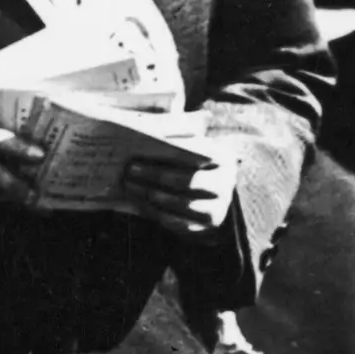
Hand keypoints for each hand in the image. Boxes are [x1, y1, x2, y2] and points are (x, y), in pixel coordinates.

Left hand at [120, 147, 238, 235]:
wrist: (205, 195)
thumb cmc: (188, 163)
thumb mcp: (186, 145)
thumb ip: (175, 136)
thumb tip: (156, 127)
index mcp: (223, 159)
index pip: (195, 155)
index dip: (167, 154)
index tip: (141, 151)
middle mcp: (225, 184)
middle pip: (189, 181)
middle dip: (156, 175)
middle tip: (130, 169)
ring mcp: (218, 207)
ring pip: (184, 204)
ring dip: (152, 195)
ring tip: (130, 186)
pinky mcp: (206, 226)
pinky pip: (179, 223)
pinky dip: (156, 213)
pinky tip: (138, 203)